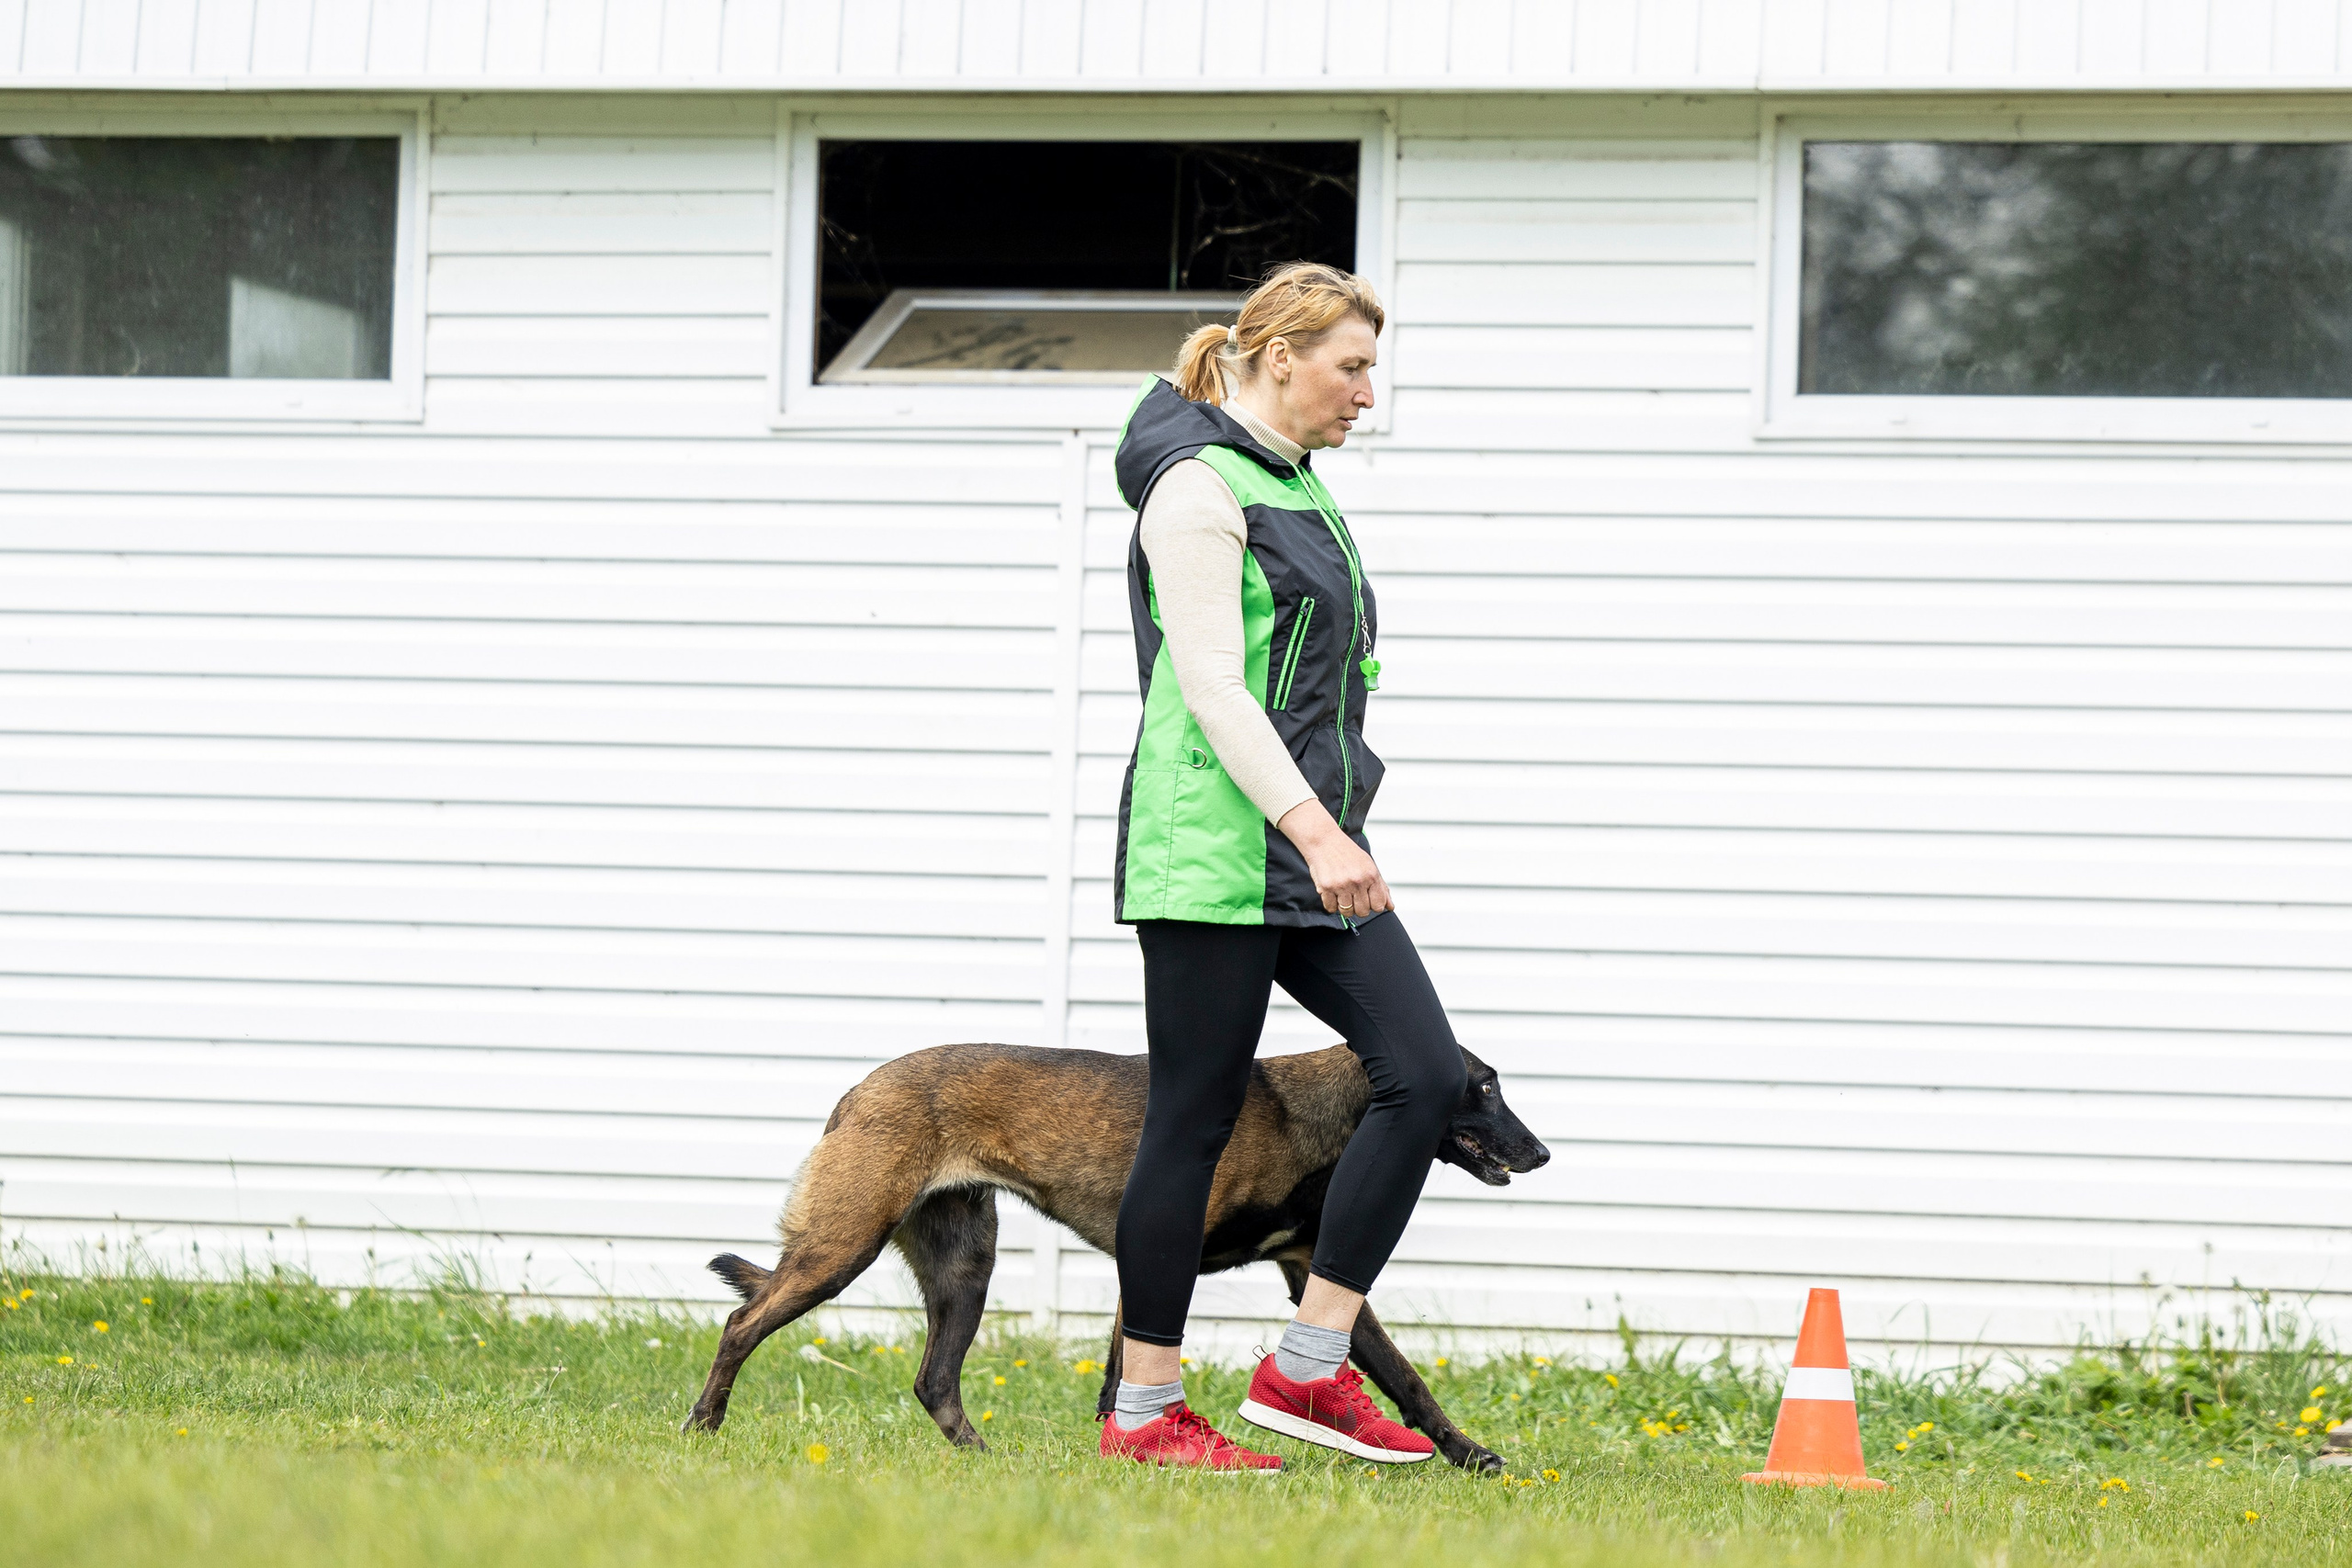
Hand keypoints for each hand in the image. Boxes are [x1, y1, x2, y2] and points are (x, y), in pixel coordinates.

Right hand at [1276, 798, 1393, 918]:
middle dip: (1358, 907)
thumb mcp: (1369, 866)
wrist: (1324, 840)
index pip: (1379, 905)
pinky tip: (1332, 893)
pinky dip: (1331, 904)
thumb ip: (1381, 887)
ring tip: (1342, 895)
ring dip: (1344, 907)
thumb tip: (1390, 906)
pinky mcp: (1326, 887)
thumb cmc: (1346, 852)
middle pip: (1363, 912)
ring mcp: (1342, 884)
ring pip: (1347, 912)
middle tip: (1353, 897)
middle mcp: (1358, 881)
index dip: (1373, 905)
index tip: (1367, 900)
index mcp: (1371, 875)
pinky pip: (1331, 908)